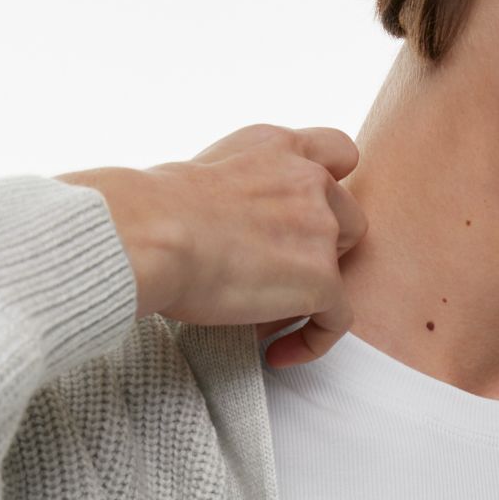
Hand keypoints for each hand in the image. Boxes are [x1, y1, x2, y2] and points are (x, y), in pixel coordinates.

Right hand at [56, 123, 367, 364]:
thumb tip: (220, 224)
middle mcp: (308, 180)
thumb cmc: (149, 209)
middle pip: (348, 217)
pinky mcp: (321, 280)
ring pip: (343, 268)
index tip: (309, 214)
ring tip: (268, 317)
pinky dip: (312, 340)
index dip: (333, 186)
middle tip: (276, 274)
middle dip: (322, 247)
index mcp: (277, 146)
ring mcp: (320, 229)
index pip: (338, 152)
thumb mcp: (202, 171)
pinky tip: (277, 353)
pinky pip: (336, 320)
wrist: (150, 234)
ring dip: (314, 291)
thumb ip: (236, 186)